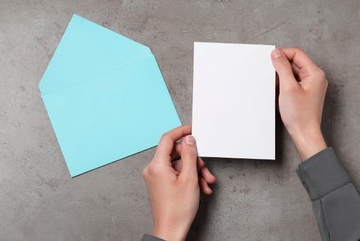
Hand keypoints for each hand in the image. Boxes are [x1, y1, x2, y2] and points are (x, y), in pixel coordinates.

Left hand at [142, 125, 215, 240]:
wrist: (171, 230)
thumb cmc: (178, 209)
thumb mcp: (189, 178)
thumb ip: (189, 155)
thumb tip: (189, 140)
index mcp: (157, 165)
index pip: (168, 139)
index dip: (181, 132)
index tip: (192, 130)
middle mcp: (153, 169)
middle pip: (175, 153)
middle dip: (193, 159)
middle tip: (204, 168)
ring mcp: (156, 176)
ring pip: (178, 164)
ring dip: (194, 171)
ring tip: (205, 182)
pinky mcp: (160, 183)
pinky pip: (175, 173)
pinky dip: (188, 177)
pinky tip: (200, 187)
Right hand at [271, 48, 327, 160]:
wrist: (304, 134)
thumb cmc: (299, 115)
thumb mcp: (287, 88)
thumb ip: (282, 68)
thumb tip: (276, 54)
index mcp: (315, 73)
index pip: (297, 53)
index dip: (282, 54)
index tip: (271, 60)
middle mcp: (315, 77)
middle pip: (295, 62)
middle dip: (281, 68)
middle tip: (274, 78)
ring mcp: (311, 85)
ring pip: (293, 72)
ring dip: (282, 77)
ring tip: (279, 90)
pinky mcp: (306, 92)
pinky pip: (293, 81)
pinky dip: (285, 85)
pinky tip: (281, 94)